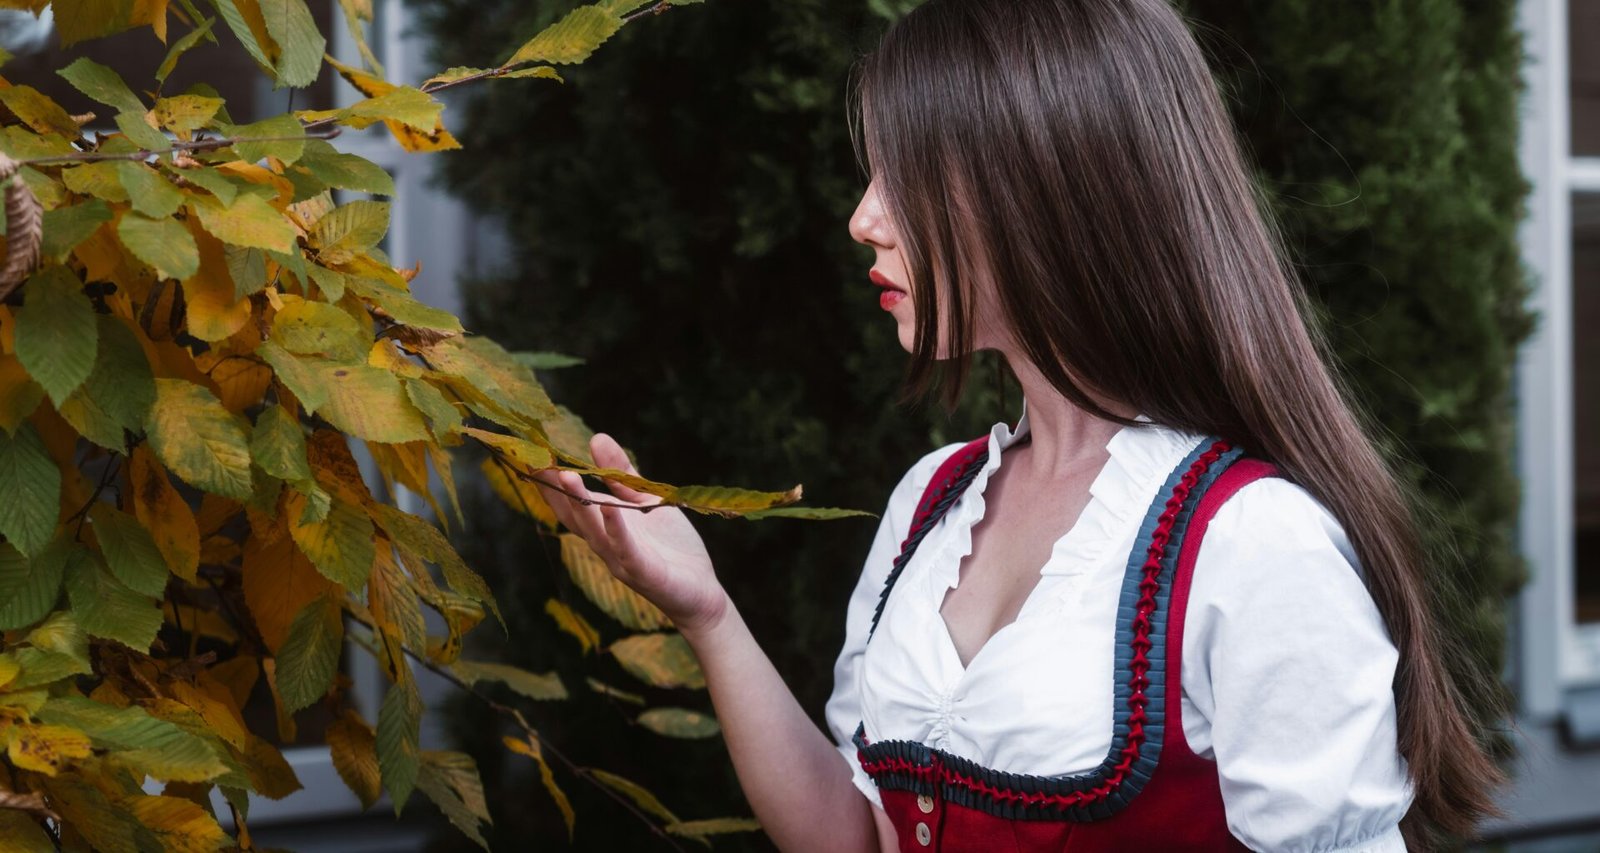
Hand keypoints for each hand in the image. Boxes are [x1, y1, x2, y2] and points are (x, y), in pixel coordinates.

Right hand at [532, 433, 729, 633]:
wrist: (700, 592)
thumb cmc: (671, 547)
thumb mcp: (647, 500)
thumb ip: (621, 474)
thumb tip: (596, 437)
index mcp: (604, 526)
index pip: (569, 502)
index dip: (550, 480)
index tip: (531, 452)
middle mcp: (605, 544)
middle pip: (572, 515)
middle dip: (554, 488)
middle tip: (535, 459)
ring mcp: (621, 560)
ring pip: (593, 531)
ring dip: (579, 504)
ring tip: (566, 475)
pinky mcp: (644, 572)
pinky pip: (626, 549)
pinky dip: (616, 528)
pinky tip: (609, 508)